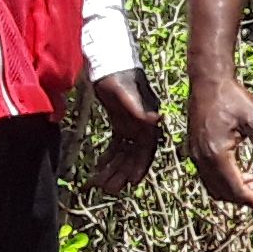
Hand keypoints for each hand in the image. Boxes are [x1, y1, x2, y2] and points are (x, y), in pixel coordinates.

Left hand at [84, 69, 162, 195]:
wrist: (110, 61)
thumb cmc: (118, 76)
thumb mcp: (125, 92)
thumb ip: (137, 107)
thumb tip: (154, 120)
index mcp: (148, 121)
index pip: (146, 149)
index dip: (139, 166)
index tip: (131, 182)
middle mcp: (142, 126)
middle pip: (134, 155)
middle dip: (122, 172)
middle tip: (109, 189)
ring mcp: (131, 125)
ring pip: (124, 153)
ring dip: (114, 168)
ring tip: (100, 184)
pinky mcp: (120, 123)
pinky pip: (116, 145)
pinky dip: (108, 157)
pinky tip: (98, 168)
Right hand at [188, 63, 252, 210]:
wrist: (208, 82)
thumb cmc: (232, 97)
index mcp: (217, 153)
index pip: (236, 189)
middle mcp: (203, 159)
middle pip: (225, 192)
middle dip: (248, 198)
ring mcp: (196, 156)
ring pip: (215, 187)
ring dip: (236, 191)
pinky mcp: (196, 151)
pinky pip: (210, 177)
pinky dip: (226, 182)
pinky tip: (243, 175)